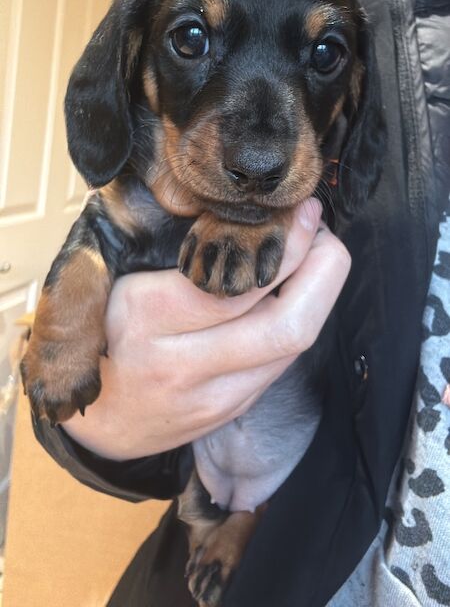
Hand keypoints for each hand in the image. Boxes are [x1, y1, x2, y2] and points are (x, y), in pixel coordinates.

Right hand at [62, 199, 350, 459]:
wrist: (100, 417)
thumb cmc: (107, 329)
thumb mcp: (122, 279)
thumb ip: (183, 252)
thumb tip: (253, 212)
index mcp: (146, 316)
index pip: (235, 281)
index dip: (285, 243)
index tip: (301, 210)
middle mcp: (183, 363)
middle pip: (285, 324)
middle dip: (324, 271)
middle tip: (325, 235)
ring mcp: (214, 396)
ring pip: (294, 345)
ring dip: (321, 292)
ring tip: (317, 254)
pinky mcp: (233, 409)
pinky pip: (284, 360)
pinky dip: (301, 317)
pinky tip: (297, 291)